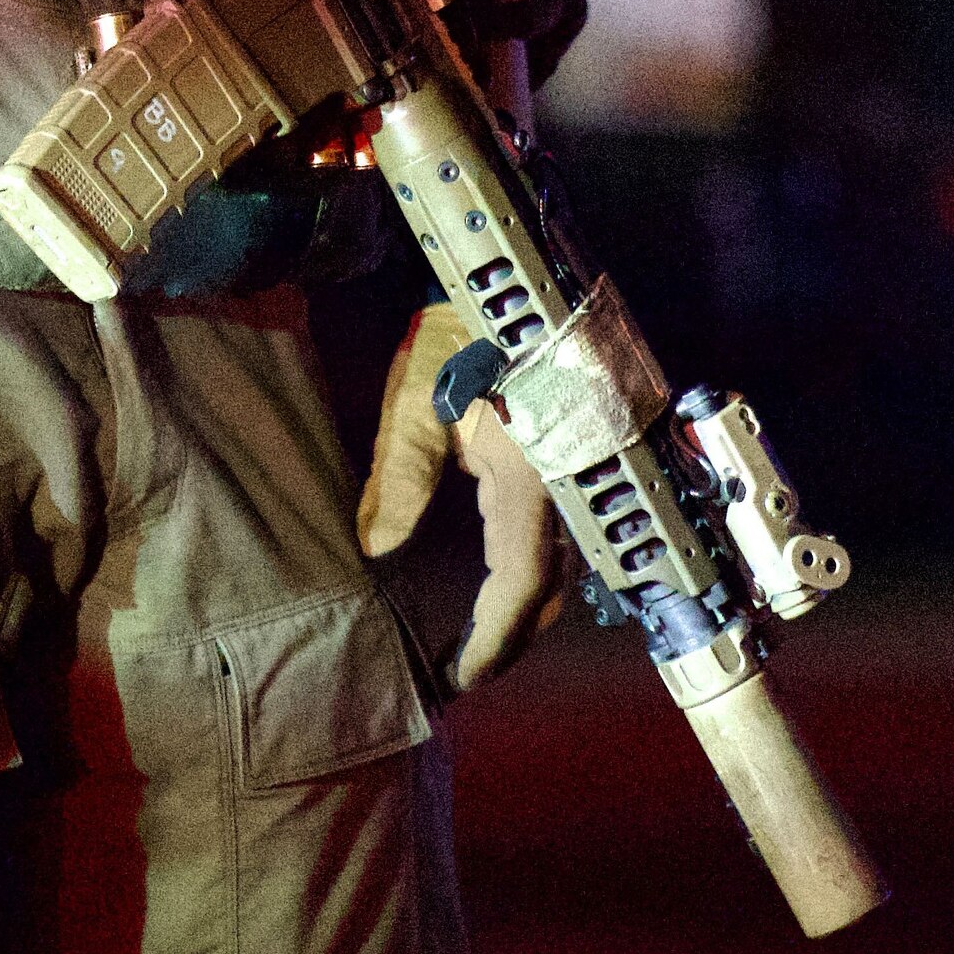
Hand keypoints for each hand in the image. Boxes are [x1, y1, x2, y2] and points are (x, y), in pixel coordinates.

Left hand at [356, 299, 571, 692]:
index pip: (523, 581)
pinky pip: (557, 535)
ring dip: (521, 609)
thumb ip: (402, 471)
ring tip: (475, 640)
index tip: (461, 676)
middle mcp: (571, 482)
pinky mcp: (574, 462)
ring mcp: (579, 472)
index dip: (495, 639)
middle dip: (510, 639)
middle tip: (462, 672)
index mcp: (536, 472)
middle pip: (550, 587)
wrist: (521, 277)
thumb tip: (375, 547)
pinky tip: (497, 586)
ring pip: (559, 565)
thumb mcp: (421, 392)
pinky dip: (529, 573)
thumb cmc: (467, 326)